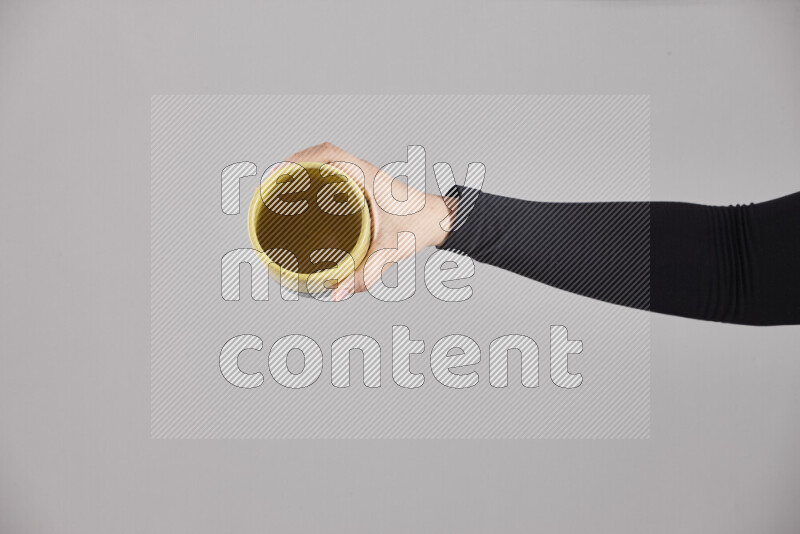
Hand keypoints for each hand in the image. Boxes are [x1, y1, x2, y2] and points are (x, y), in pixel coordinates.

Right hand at [283, 143, 452, 300]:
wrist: (439, 220)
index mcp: (366, 175)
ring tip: (282, 192)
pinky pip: (334, 177)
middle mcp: (363, 171)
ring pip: (327, 165)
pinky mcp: (363, 187)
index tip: (278, 173)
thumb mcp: (390, 251)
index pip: (328, 154)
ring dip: (305, 173)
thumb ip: (365, 274)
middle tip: (272, 187)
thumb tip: (335, 294)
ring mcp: (363, 177)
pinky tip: (307, 202)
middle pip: (320, 156)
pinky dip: (317, 182)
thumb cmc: (419, 227)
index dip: (299, 159)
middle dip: (293, 167)